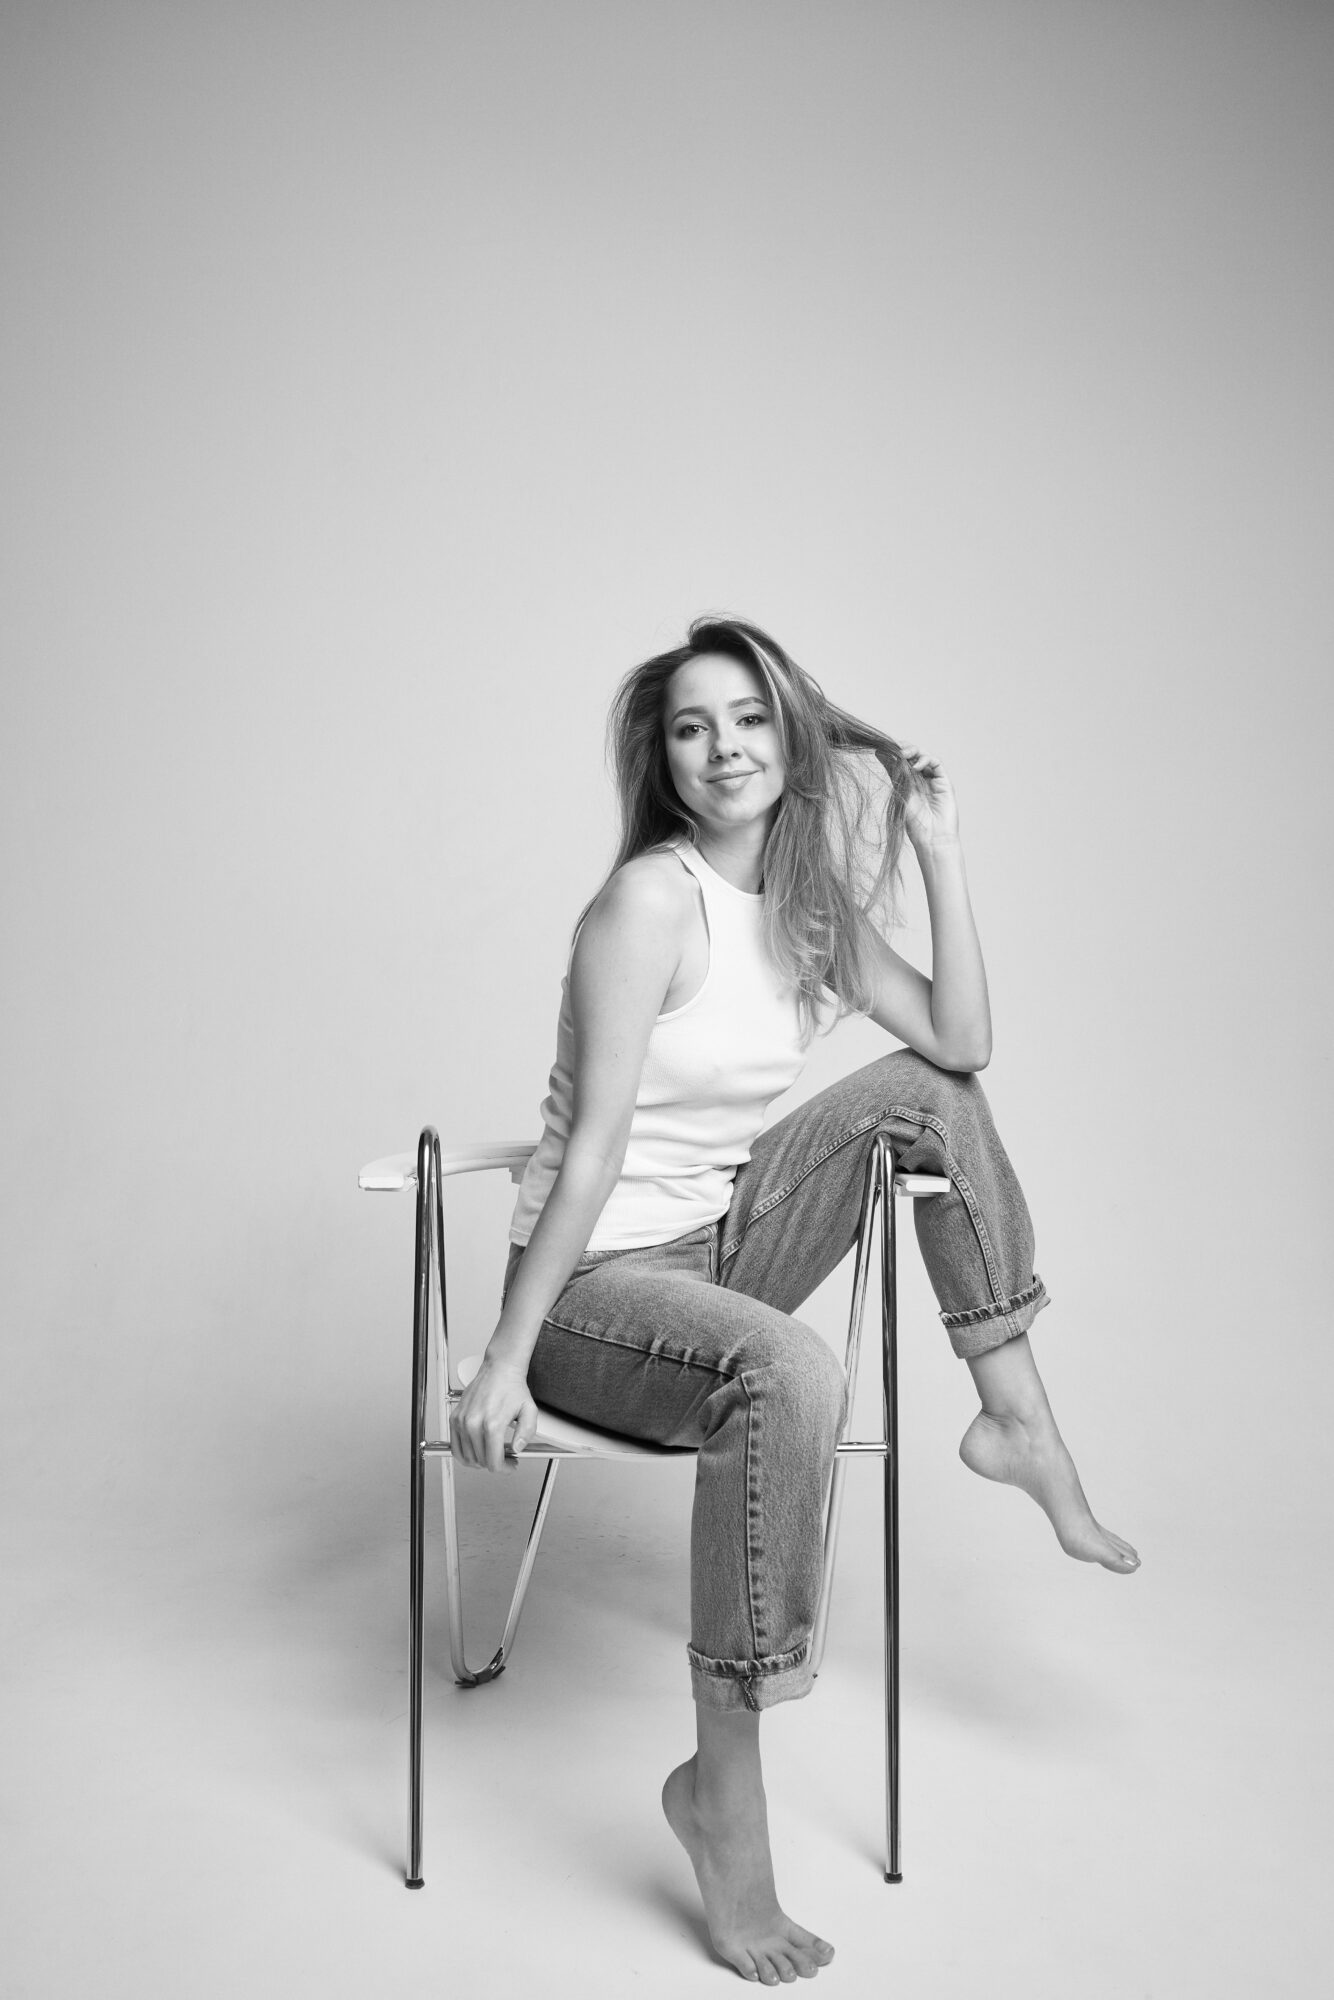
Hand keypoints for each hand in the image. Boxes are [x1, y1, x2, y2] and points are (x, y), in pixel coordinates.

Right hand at [450, 1350, 538, 1472]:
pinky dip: (465, 1454)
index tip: (511, 1465)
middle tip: (506, 1458)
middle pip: (481, 1462)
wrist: (499, 1370)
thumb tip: (517, 1449)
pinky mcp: (455, 1419)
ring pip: (467, 1457)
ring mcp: (462, 1422)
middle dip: (495, 1464)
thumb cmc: (512, 1388)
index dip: (504, 1468)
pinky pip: (455, 1447)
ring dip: (480, 1461)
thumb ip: (526, 1432)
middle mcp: (474, 1423)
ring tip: (492, 1453)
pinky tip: (476, 1451)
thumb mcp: (529, 1410)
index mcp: (492, 1424)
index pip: (493, 1462)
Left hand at [893, 743, 959, 852]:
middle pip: (914, 755)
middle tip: (894, 748)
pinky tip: (916, 766)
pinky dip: (925, 760)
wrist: (931, 838)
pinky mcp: (944, 782)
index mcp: (908, 783)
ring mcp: (933, 780)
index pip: (902, 761)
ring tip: (903, 755)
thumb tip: (878, 752)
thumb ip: (892, 772)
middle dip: (905, 748)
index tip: (884, 747)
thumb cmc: (914, 823)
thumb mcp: (899, 792)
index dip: (895, 751)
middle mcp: (921, 779)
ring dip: (914, 751)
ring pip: (925, 756)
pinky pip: (936, 763)